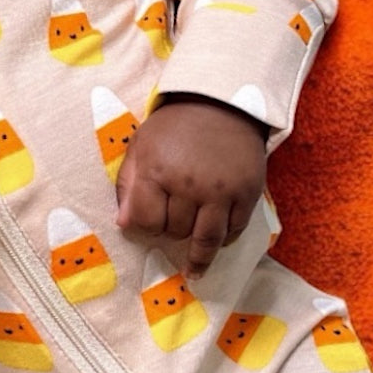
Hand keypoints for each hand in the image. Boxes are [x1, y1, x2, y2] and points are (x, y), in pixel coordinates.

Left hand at [114, 96, 266, 277]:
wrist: (222, 101)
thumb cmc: (175, 126)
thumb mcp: (141, 146)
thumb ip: (128, 185)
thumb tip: (124, 224)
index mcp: (156, 170)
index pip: (143, 221)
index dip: (141, 227)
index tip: (144, 225)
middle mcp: (189, 184)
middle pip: (174, 231)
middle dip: (169, 231)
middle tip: (170, 224)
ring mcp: (221, 191)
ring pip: (205, 240)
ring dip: (198, 257)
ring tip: (193, 271)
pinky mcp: (247, 193)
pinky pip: (234, 230)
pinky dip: (223, 240)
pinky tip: (216, 243)